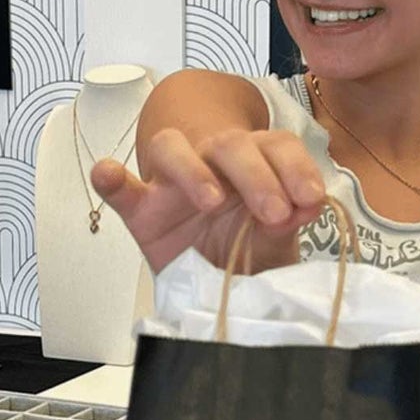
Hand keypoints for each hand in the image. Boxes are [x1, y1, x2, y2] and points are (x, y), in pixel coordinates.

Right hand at [90, 125, 326, 274]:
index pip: (276, 146)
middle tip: (274, 213)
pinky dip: (111, 177)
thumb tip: (308, 206)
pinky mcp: (141, 208)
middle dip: (256, 175)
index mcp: (255, 162)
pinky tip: (108, 174)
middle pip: (229, 144)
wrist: (212, 276)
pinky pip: (121, 186)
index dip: (296, 167)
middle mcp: (213, 161)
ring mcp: (172, 182)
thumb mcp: (274, 243)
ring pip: (173, 148)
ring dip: (193, 169)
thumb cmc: (246, 248)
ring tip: (212, 202)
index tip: (311, 199)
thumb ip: (287, 225)